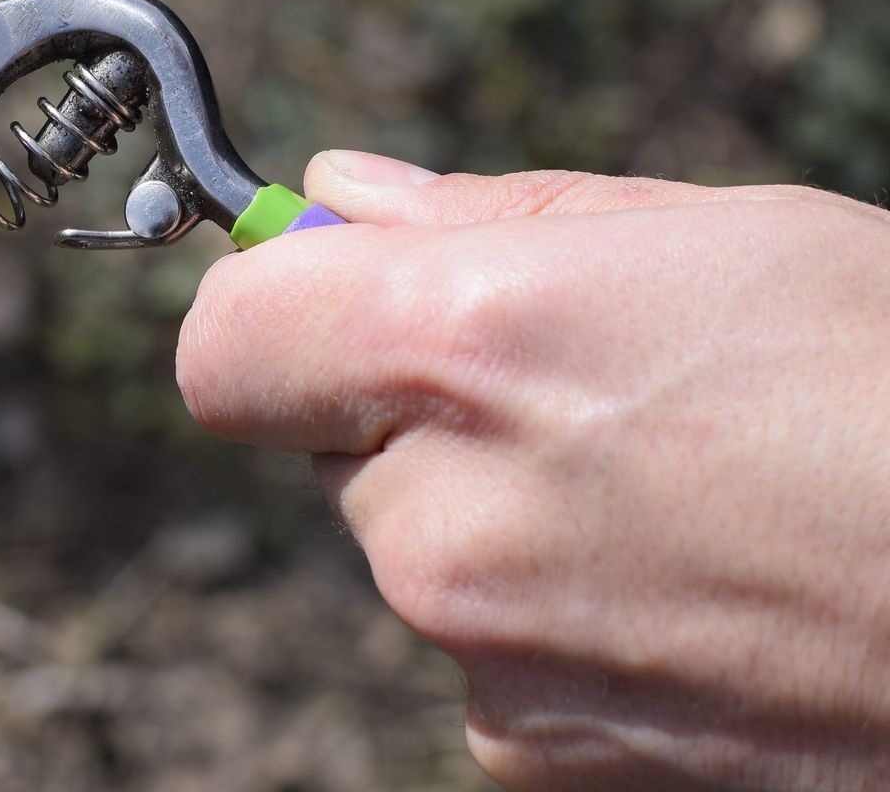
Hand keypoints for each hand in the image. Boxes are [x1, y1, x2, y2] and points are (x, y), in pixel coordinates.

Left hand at [177, 154, 889, 790]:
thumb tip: (341, 196)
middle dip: (407, 404)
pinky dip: (546, 613)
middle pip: (322, 440)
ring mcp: (486, 658)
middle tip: (570, 386)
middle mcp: (441, 518)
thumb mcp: (705, 233)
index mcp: (461, 350)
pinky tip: (683, 585)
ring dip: (486, 507)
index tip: (330, 290)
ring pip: (410, 542)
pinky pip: (483, 649)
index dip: (274, 306)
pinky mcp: (537, 759)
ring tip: (667, 488)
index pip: (226, 340)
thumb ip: (479, 215)